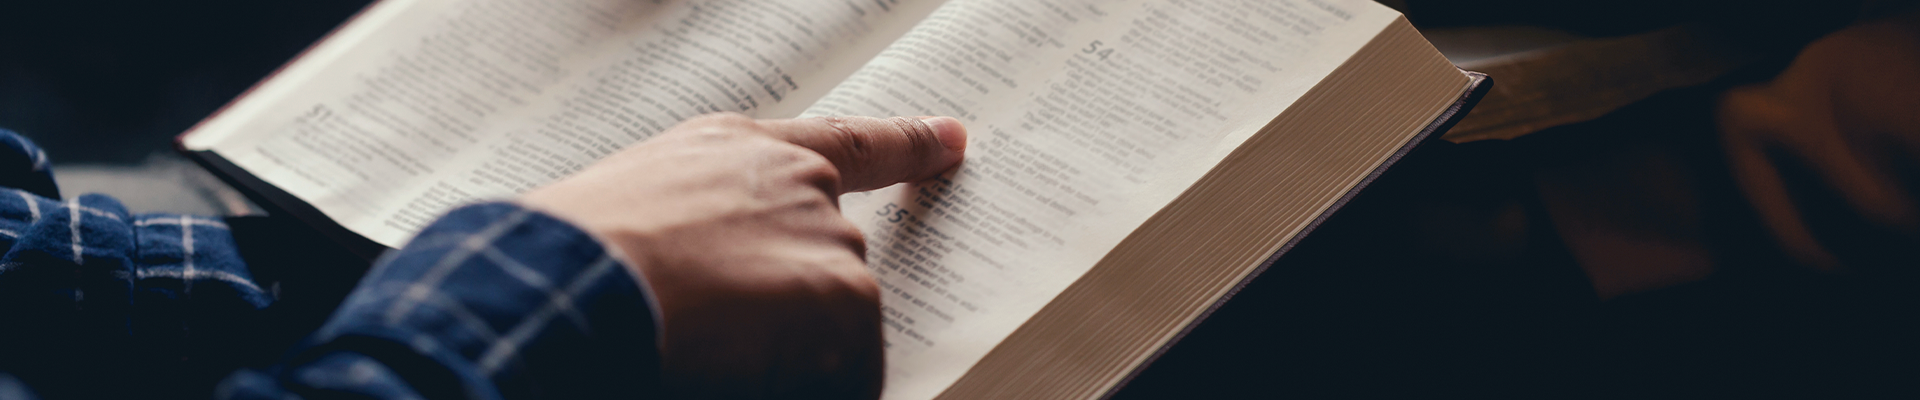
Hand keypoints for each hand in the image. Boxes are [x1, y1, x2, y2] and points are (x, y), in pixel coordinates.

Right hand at [519, 113, 966, 397]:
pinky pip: (847, 372)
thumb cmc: (578, 258)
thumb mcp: (639, 208)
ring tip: (708, 353)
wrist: (573, 281)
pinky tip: (739, 375)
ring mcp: (828, 237)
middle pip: (833, 267)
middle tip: (712, 337)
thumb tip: (719, 277)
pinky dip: (806, 386)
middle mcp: (797, 183)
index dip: (907, 145)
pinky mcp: (845, 294)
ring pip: (836, 326)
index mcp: (740, 153)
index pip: (845, 144)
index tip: (953, 143)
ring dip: (790, 360)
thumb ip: (709, 224)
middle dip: (791, 318)